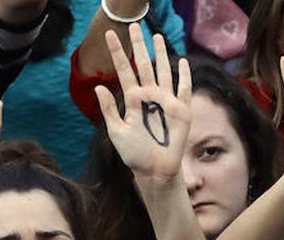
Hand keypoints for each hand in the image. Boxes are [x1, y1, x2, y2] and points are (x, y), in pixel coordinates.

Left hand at [94, 25, 189, 182]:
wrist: (154, 170)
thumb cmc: (134, 154)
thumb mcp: (117, 131)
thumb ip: (109, 110)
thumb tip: (99, 87)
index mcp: (133, 99)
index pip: (124, 70)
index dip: (117, 53)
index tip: (109, 36)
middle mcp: (149, 96)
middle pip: (144, 65)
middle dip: (138, 45)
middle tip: (133, 26)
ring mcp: (166, 101)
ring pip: (163, 71)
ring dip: (160, 54)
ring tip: (156, 37)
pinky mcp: (182, 111)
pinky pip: (184, 89)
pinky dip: (184, 75)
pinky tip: (182, 62)